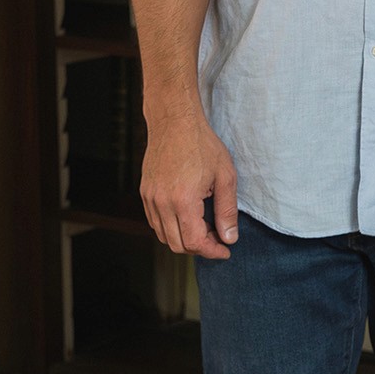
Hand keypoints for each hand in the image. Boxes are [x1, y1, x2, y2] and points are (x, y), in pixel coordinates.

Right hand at [139, 106, 237, 259]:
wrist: (175, 123)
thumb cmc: (203, 145)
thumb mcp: (225, 177)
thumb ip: (227, 210)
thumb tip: (229, 238)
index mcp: (182, 201)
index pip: (194, 242)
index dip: (212, 251)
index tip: (226, 250)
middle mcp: (161, 204)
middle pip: (177, 244)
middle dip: (200, 248)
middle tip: (219, 239)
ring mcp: (149, 199)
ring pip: (164, 236)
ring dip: (185, 239)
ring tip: (206, 228)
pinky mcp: (145, 194)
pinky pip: (156, 222)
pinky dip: (171, 228)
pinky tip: (189, 217)